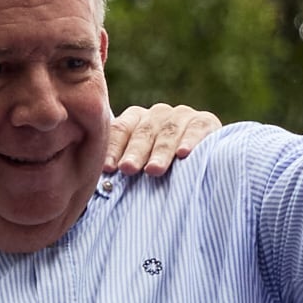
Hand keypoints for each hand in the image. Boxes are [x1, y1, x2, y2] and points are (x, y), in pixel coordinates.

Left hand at [102, 101, 221, 175]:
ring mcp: (182, 116)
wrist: (202, 162)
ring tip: (154, 170)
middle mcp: (158, 114)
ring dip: (160, 152)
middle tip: (128, 169)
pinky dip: (191, 140)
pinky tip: (184, 154)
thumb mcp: (140, 166)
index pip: (120, 130)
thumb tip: (97, 189)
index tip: (108, 168)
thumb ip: (121, 168)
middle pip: (143, 132)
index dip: (113, 149)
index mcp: (136, 120)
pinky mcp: (205, 121)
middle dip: (135, 152)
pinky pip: (196, 129)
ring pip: (168, 132)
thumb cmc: (161, 171)